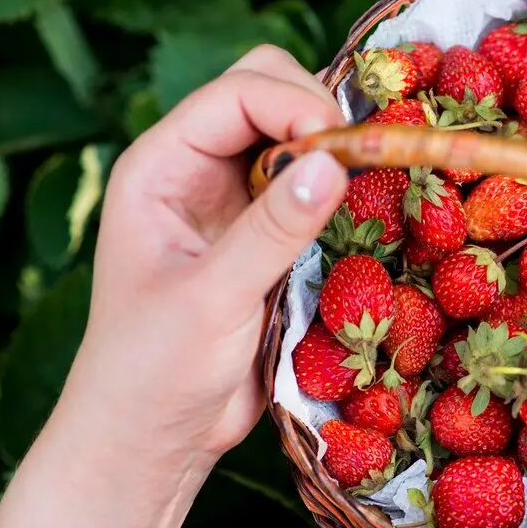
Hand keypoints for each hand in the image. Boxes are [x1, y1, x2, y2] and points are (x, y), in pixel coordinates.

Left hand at [63, 45, 349, 471]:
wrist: (155, 435)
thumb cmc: (156, 369)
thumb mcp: (213, 299)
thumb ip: (273, 230)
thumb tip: (334, 163)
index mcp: (162, 166)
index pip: (238, 93)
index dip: (297, 104)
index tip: (346, 150)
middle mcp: (198, 170)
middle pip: (269, 92)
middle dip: (321, 115)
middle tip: (360, 166)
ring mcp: (236, 201)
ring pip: (299, 137)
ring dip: (338, 153)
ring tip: (371, 188)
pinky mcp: (268, 236)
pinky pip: (315, 188)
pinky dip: (346, 192)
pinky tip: (368, 217)